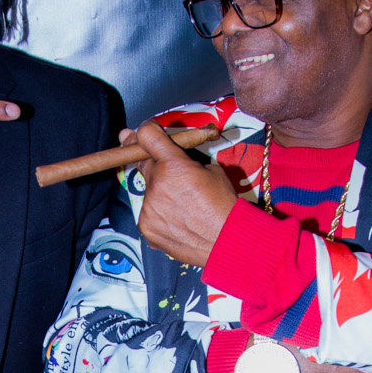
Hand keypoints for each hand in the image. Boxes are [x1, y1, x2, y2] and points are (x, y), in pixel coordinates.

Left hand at [125, 119, 237, 267]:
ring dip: (160, 194)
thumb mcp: (211, 170)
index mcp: (173, 165)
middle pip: (143, 164)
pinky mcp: (146, 228)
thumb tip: (173, 158)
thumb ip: (184, 161)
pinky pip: (149, 214)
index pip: (146, 136)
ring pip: (149, 193)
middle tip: (163, 169)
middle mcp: (156, 185)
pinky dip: (160, 215)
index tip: (144, 134)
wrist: (227, 241)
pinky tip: (179, 221)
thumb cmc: (224, 205)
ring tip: (184, 208)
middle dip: (151, 162)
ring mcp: (148, 209)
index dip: (145, 132)